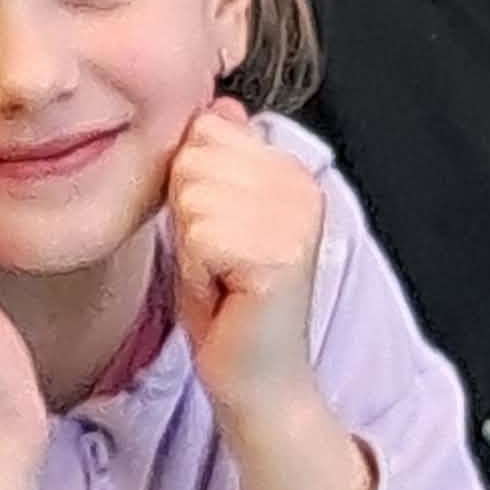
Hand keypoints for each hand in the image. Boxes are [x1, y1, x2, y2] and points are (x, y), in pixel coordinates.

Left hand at [169, 100, 372, 489]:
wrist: (257, 384)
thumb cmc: (229, 305)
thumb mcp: (215, 218)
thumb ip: (219, 162)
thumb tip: (220, 105)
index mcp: (290, 169)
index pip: (204, 130)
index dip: (190, 190)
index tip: (218, 237)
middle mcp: (302, 184)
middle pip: (193, 157)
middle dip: (187, 215)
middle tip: (219, 263)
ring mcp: (296, 217)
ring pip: (191, 194)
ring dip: (190, 247)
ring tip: (222, 279)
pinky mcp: (280, 255)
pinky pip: (199, 235)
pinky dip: (197, 273)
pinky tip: (224, 296)